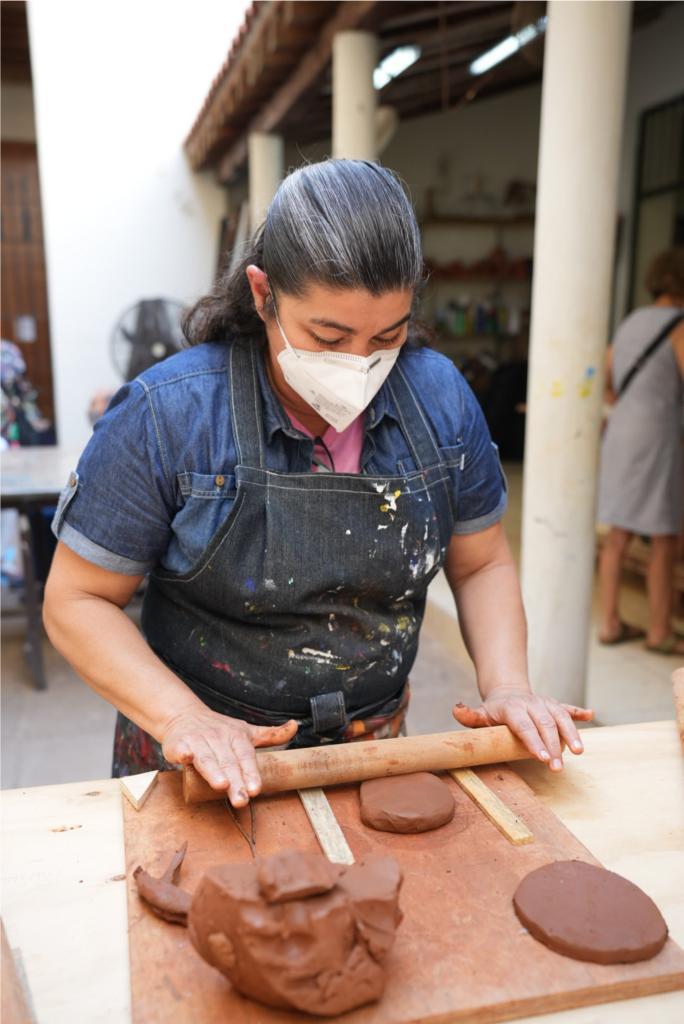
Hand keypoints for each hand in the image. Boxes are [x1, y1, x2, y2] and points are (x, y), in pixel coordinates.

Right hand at [161, 708, 297, 806]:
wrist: (185, 715)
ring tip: (221, 785)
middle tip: (241, 800)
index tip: (256, 789)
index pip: (246, 757)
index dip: (251, 773)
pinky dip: (182, 753)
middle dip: (235, 781)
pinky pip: (181, 749)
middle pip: (228, 762)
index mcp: (237, 737)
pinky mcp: (179, 743)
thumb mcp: (246, 731)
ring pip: (207, 758)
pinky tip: (185, 758)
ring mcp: (198, 740)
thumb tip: (296, 727)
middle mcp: (219, 738)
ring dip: (213, 771)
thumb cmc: (219, 729)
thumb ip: (271, 735)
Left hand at [452, 687, 593, 770]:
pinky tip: (589, 715)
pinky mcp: (555, 705)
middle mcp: (531, 703)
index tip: (542, 758)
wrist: (507, 692)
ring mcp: (545, 703)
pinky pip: (568, 708)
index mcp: (512, 708)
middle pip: (545, 724)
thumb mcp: (480, 714)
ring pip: (560, 716)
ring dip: (571, 733)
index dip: (533, 741)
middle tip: (558, 767)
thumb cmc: (494, 711)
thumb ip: (469, 716)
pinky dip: (579, 712)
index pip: (524, 726)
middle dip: (553, 746)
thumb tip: (456, 709)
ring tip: (578, 751)